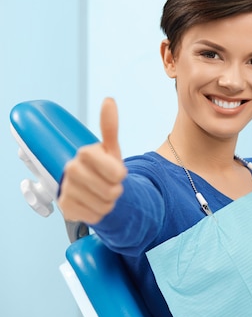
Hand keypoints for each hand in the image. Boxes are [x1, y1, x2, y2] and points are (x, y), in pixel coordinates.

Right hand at [58, 98, 127, 223]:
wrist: (92, 189)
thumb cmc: (105, 167)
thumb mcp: (112, 150)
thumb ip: (110, 127)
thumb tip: (109, 100)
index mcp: (85, 152)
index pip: (117, 173)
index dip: (121, 176)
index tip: (116, 172)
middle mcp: (71, 169)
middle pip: (112, 190)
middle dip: (116, 190)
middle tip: (109, 184)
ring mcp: (66, 188)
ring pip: (104, 205)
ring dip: (108, 203)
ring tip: (102, 194)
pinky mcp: (64, 207)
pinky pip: (94, 216)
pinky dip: (99, 213)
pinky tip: (93, 204)